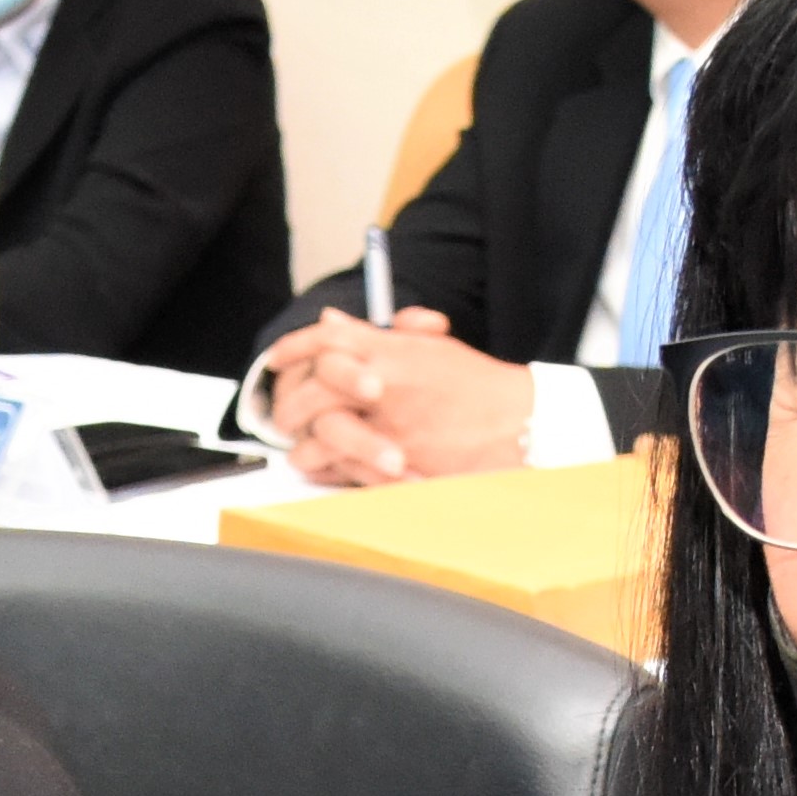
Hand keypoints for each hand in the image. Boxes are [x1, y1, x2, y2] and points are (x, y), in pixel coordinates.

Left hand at [256, 307, 546, 488]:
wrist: (520, 423)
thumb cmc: (477, 386)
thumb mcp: (430, 347)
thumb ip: (378, 335)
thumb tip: (333, 321)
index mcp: (392, 350)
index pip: (326, 339)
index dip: (294, 347)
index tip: (277, 358)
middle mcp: (386, 384)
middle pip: (315, 388)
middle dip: (291, 403)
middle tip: (283, 414)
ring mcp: (390, 427)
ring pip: (323, 436)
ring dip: (305, 445)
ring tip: (302, 449)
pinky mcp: (399, 466)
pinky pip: (347, 472)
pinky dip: (331, 473)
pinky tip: (326, 471)